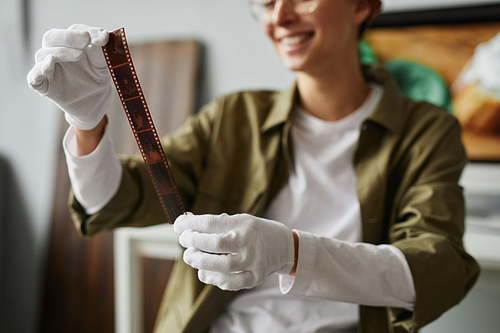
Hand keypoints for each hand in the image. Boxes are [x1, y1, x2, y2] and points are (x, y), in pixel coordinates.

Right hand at [27, 24, 112, 129]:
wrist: (96, 100)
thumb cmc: (95, 75)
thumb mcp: (102, 61)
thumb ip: (102, 48)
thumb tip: (105, 35)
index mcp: (68, 43)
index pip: (70, 32)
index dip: (83, 32)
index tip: (101, 37)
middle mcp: (54, 52)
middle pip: (51, 38)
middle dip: (68, 37)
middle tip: (86, 39)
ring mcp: (47, 69)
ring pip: (42, 55)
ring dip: (60, 52)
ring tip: (80, 55)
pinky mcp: (44, 86)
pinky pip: (34, 77)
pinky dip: (39, 70)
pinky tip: (49, 63)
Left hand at [174, 213, 294, 290]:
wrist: (283, 246)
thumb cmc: (253, 232)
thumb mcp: (238, 221)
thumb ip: (214, 223)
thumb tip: (185, 219)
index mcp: (244, 224)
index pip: (211, 223)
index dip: (191, 224)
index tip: (178, 224)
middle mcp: (250, 242)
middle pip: (215, 244)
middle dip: (194, 241)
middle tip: (185, 240)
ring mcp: (253, 262)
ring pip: (221, 266)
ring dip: (199, 261)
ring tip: (191, 256)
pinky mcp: (254, 278)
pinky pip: (229, 282)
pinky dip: (213, 278)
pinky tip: (205, 271)